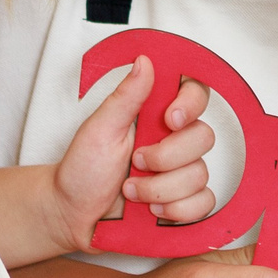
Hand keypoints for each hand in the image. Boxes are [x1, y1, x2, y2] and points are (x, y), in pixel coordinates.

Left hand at [42, 64, 218, 253]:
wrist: (74, 216)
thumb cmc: (82, 170)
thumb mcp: (99, 129)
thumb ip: (125, 97)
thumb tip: (145, 61)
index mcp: (156, 115)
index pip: (195, 94)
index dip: (191, 105)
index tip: (169, 119)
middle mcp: (175, 141)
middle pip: (203, 137)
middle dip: (165, 157)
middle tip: (134, 162)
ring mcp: (182, 172)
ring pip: (200, 175)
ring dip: (160, 189)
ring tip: (131, 191)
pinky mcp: (186, 202)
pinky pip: (204, 203)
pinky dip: (176, 210)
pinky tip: (152, 210)